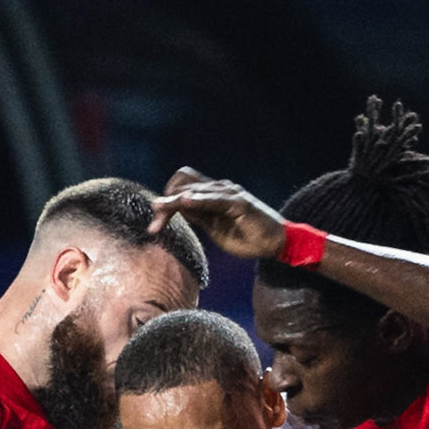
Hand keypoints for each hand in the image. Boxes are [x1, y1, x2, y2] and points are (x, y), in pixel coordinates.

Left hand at [149, 168, 286, 259]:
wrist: (276, 243)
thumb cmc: (248, 237)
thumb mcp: (215, 229)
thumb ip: (199, 217)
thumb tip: (178, 210)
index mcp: (213, 194)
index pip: (182, 187)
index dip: (167, 201)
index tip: (156, 223)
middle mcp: (219, 188)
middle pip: (183, 186)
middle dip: (165, 205)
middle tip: (153, 226)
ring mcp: (229, 193)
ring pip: (194, 192)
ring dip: (174, 202)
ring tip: (158, 210)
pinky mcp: (239, 203)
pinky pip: (214, 200)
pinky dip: (198, 201)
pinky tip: (185, 203)